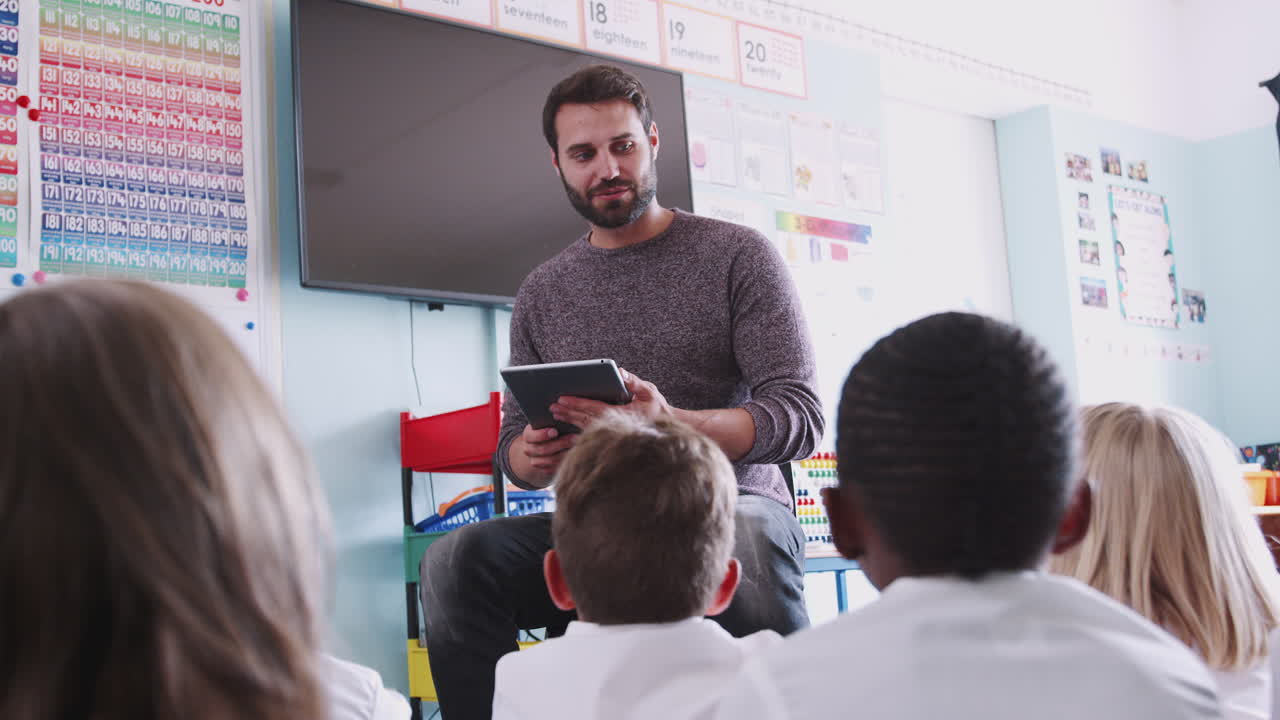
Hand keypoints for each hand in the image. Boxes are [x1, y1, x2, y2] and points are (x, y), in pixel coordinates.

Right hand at [516, 424, 575, 478]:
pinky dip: (565, 463)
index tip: (555, 431)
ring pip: (550, 460)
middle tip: (573, 438)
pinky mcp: (544, 470)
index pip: (531, 436)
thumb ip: (553, 422)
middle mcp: (529, 450)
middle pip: (543, 449)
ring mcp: (535, 461)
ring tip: (577, 447)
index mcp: (528, 435)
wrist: (546, 444)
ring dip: (565, 454)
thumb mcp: (548, 423)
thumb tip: (563, 418)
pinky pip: (554, 469)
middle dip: (559, 443)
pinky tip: (574, 456)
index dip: (542, 434)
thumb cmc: (550, 428)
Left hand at [550, 368, 674, 430]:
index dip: (577, 403)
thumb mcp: (649, 391)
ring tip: (555, 413)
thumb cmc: (658, 408)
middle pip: (585, 418)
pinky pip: (590, 435)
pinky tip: (566, 427)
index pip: (594, 407)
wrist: (668, 430)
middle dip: (568, 412)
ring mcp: (612, 434)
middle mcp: (615, 426)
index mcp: (622, 415)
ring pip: (585, 427)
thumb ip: (634, 382)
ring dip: (569, 420)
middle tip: (552, 406)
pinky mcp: (611, 438)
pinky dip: (576, 431)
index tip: (562, 398)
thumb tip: (619, 372)